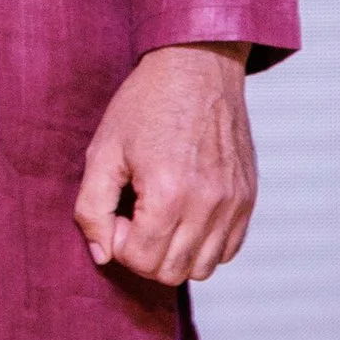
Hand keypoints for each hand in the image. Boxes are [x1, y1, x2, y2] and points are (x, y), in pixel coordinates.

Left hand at [75, 42, 256, 288]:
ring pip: (203, 268)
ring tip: (160, 217)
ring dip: (174, 254)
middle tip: (135, 215)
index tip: (117, 211)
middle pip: (172, 273)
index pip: (140, 259)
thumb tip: (102, 255)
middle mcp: (208, 203)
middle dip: (144, 254)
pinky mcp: (248, 198)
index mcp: (169, 192)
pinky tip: (185, 214)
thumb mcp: (102, 151)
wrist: (198, 66)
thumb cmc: (146, 104)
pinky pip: (228, 250)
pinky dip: (203, 245)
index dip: (118, 243)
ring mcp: (234, 203)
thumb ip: (92, 209)